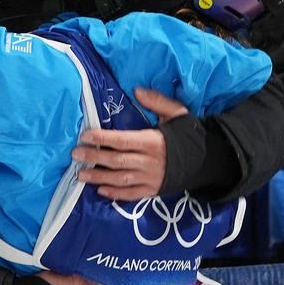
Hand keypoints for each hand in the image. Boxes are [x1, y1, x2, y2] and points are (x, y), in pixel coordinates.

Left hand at [71, 87, 189, 200]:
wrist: (208, 160)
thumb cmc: (188, 135)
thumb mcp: (177, 113)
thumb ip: (156, 101)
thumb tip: (136, 90)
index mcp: (153, 142)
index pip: (122, 140)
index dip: (102, 138)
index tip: (85, 135)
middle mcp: (150, 162)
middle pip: (117, 161)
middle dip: (94, 157)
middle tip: (76, 154)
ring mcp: (151, 179)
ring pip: (120, 180)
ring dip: (99, 177)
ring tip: (81, 174)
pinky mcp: (153, 190)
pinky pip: (132, 194)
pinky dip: (116, 194)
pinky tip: (101, 191)